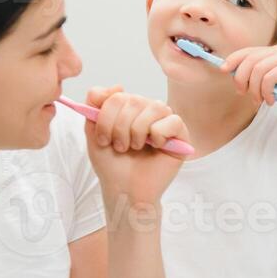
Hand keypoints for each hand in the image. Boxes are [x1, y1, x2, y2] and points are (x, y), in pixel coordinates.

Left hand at [82, 86, 190, 207]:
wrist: (125, 191)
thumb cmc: (112, 165)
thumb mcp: (94, 132)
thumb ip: (95, 105)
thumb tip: (117, 86)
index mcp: (128, 109)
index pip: (117, 95)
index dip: (106, 117)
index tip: (103, 139)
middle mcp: (148, 112)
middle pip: (134, 100)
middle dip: (120, 127)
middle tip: (120, 147)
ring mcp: (165, 122)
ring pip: (154, 107)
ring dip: (138, 131)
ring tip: (136, 148)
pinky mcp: (182, 135)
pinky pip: (173, 121)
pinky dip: (160, 134)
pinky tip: (157, 147)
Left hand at [219, 42, 276, 108]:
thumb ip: (262, 75)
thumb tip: (236, 76)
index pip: (249, 51)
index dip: (233, 59)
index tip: (223, 70)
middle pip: (249, 60)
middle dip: (241, 79)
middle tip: (244, 94)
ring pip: (257, 70)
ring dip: (255, 89)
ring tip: (260, 101)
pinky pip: (268, 78)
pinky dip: (266, 92)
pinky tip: (272, 100)